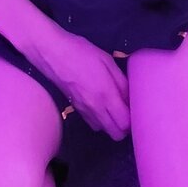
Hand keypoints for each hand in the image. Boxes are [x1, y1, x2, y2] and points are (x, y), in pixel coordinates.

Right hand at [25, 24, 130, 139]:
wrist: (52, 53)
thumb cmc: (81, 52)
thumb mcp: (106, 61)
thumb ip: (121, 81)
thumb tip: (131, 97)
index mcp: (106, 95)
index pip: (125, 123)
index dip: (134, 119)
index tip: (136, 107)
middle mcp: (95, 108)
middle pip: (115, 134)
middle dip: (124, 126)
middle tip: (127, 108)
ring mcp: (84, 111)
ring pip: (103, 130)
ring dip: (111, 123)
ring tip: (114, 106)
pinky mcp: (75, 109)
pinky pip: (92, 122)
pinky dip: (100, 119)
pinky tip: (100, 103)